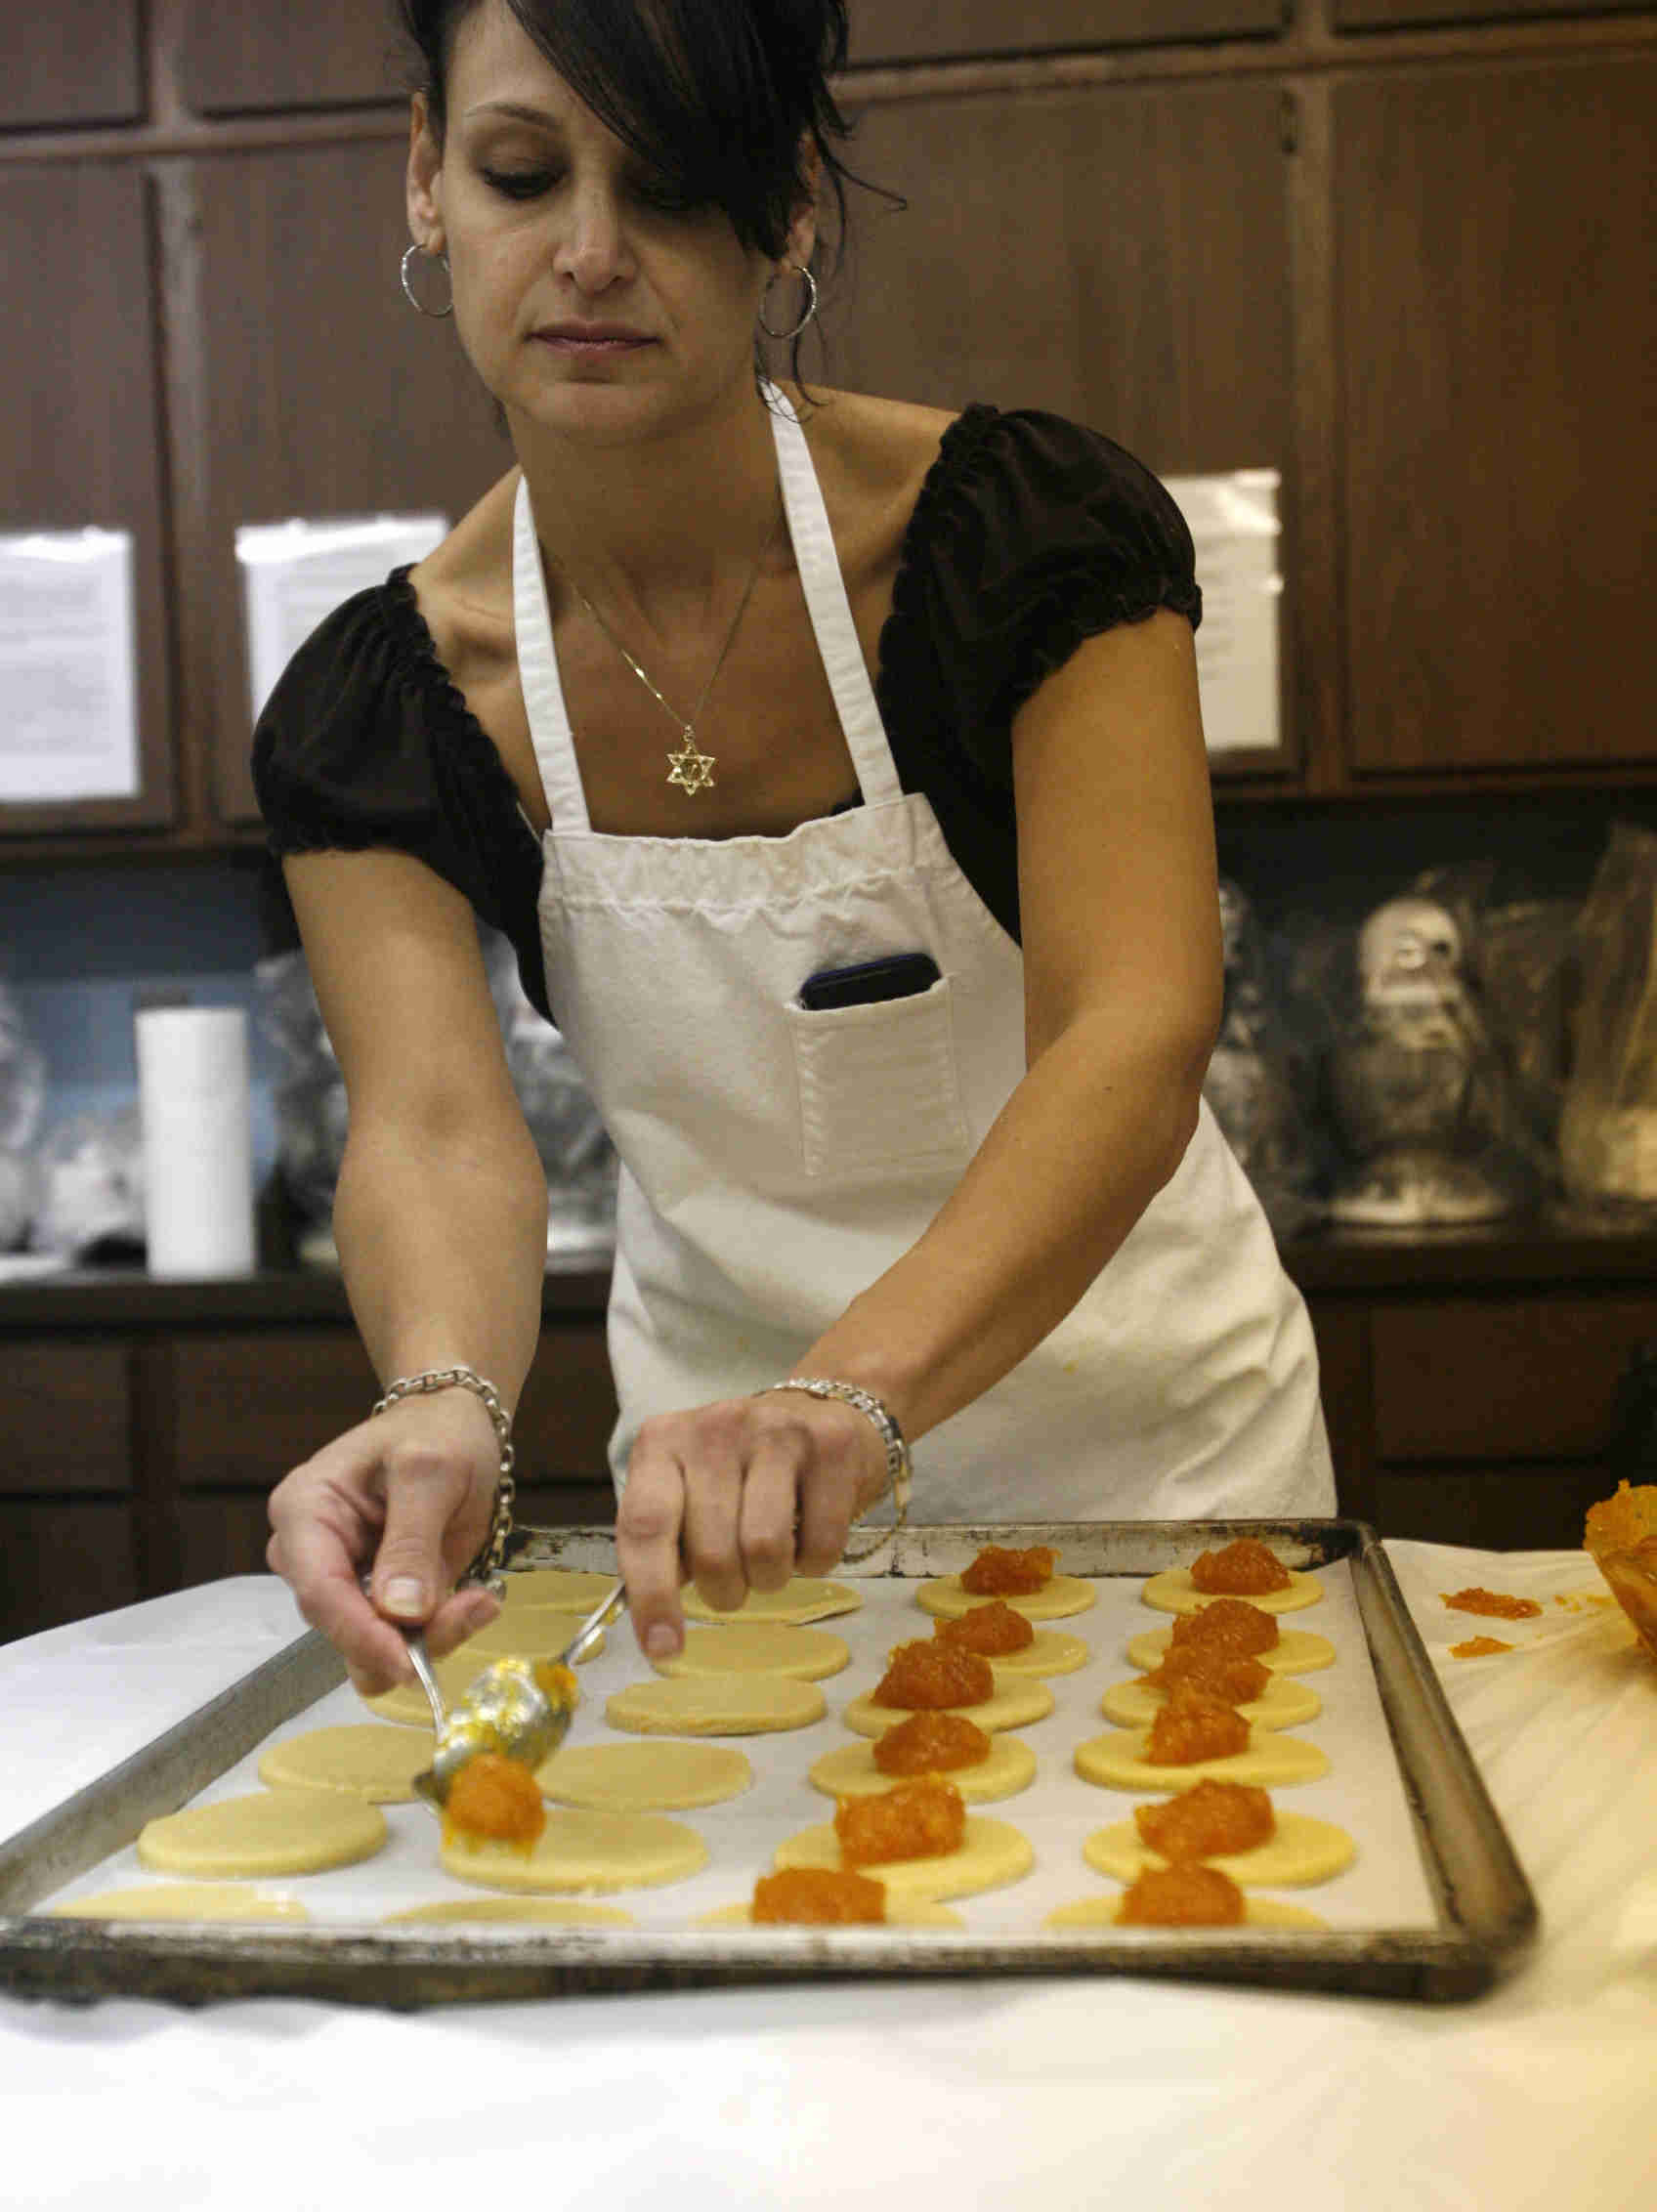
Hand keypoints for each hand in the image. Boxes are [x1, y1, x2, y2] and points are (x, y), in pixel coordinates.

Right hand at [266, 1390, 503, 1694]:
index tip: (405, 1664)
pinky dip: (442, 1628)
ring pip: (373, 1645)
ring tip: (480, 1600)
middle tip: (474, 1607)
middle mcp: (312, 1554)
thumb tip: (400, 1611)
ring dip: (432, 1635)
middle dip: (407, 1635)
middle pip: (343, 1627)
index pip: (319, 1590)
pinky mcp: (379, 1597)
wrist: (453, 1424)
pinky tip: (477, 1600)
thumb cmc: (436, 1432)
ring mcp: (345, 1579)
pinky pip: (402, 1637)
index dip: (359, 1634)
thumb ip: (413, 1539)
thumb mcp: (432, 1471)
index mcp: (305, 1511)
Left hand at [616, 1393, 889, 1662]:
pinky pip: (821, 1545)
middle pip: (710, 1552)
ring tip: (772, 1559)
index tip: (663, 1649)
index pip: (644, 1526)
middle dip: (724, 1591)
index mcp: (662, 1443)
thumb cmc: (743, 1469)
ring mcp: (775, 1432)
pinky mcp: (830, 1446)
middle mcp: (714, 1428)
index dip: (651, 1596)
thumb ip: (667, 1541)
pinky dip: (815, 1563)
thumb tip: (658, 1620)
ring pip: (764, 1550)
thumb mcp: (689, 1490)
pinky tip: (810, 1534)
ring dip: (769, 1579)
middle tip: (735, 1580)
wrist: (826, 1410)